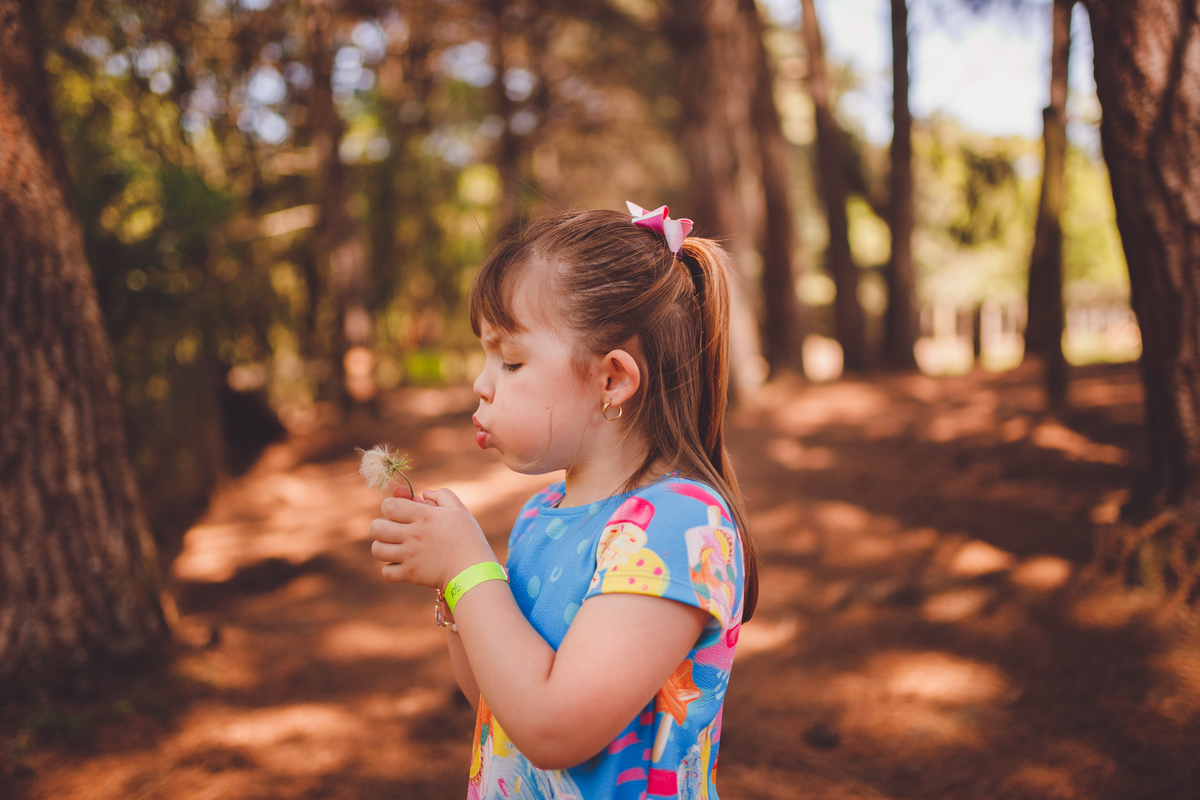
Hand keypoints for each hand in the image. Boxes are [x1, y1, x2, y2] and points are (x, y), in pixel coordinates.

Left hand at [370, 486, 496, 589]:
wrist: (474, 571)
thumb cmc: (468, 538)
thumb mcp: (459, 510)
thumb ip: (442, 495)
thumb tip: (423, 494)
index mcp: (424, 516)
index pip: (388, 506)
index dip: (390, 506)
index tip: (399, 511)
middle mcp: (413, 535)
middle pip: (377, 527)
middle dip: (381, 526)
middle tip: (393, 530)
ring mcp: (410, 556)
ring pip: (377, 549)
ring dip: (383, 547)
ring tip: (395, 547)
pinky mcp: (410, 575)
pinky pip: (386, 572)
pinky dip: (390, 568)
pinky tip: (402, 564)